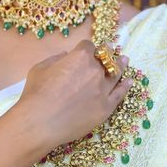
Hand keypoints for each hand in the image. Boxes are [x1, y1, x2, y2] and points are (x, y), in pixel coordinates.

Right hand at [17, 40, 131, 152]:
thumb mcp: (40, 68)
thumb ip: (55, 59)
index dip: (86, 48)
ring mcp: (103, 89)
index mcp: (80, 56)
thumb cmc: (36, 93)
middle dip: (106, 54)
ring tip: (124, 60)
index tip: (87, 49)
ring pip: (116, 73)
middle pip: (104, 59)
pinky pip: (119, 94)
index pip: (88, 46)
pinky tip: (129, 81)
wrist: (41, 121)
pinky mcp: (106, 107)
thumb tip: (65, 56)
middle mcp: (95, 70)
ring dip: (121, 65)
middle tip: (111, 50)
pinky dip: (125, 86)